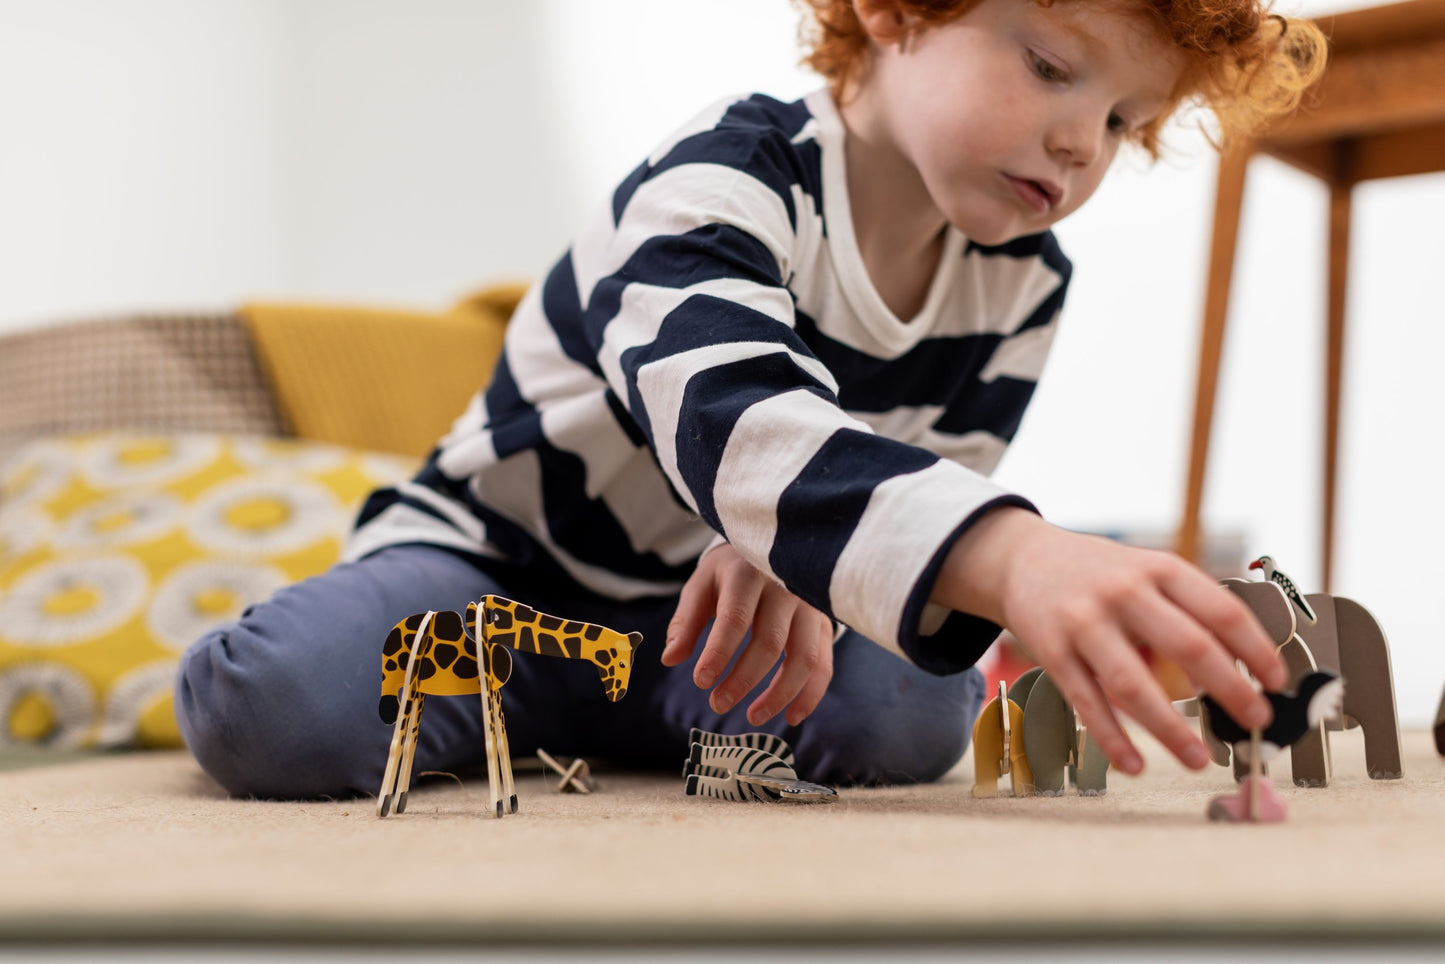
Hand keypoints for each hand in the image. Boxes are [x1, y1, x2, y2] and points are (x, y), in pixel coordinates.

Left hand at [661, 542, 835, 725]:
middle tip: (717, 704)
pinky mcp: (824, 623)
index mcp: (748, 574)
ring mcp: (810, 606)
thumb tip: (669, 659)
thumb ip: (686, 622)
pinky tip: (791, 717)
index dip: (719, 653)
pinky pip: (823, 664)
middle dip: (742, 680)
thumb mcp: (702, 585)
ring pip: (803, 657)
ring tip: (752, 717)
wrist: (773, 548)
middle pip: (769, 642)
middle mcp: (785, 587)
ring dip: (779, 694)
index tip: (701, 681)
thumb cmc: (730, 573)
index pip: (735, 618)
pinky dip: (810, 695)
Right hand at [934, 508, 1286, 775]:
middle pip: (1187, 646)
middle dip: (1229, 689)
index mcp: (1159, 570)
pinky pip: (1087, 702)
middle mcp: (1123, 592)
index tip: (1277, 681)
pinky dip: (1112, 738)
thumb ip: (1189, 610)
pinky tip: (1134, 764)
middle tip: (1255, 720)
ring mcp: (1084, 623)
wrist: (1023, 559)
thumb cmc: (1101, 574)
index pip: (1221, 610)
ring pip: (1133, 684)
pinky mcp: (1051, 652)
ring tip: (1197, 760)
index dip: (1256, 649)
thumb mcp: (1149, 571)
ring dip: (1170, 729)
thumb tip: (1243, 670)